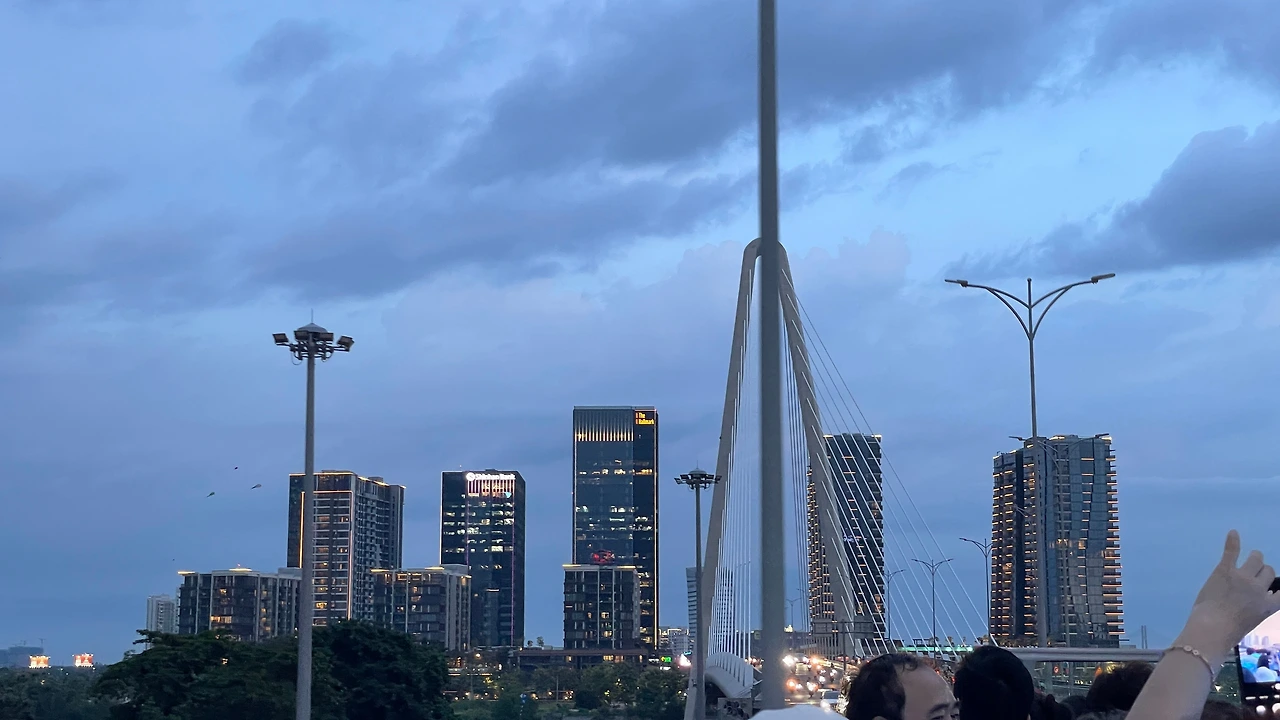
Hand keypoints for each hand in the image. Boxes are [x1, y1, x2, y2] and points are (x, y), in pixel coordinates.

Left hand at [1181, 530, 1279, 652]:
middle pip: (1268, 571)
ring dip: (1254, 558)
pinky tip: (1233, 533)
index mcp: (1268, 605)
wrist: (1212, 627)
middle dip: (1262, 572)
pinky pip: (1232, 552)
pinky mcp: (1225, 570)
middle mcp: (1259, 588)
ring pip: (1256, 559)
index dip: (1274, 587)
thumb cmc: (1229, 631)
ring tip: (1248, 558)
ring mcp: (1242, 577)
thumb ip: (1259, 608)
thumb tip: (1260, 600)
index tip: (1270, 588)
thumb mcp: (1253, 621)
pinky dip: (1233, 542)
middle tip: (1252, 575)